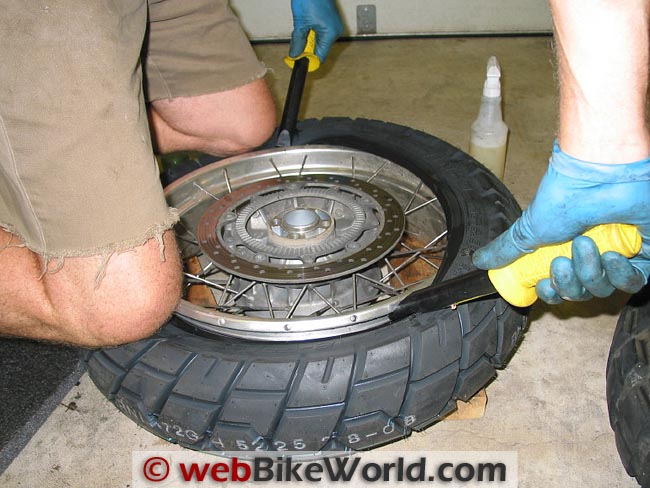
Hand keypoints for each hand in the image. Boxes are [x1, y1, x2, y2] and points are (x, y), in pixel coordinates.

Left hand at [290, 0, 343, 61]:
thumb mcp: (300, 23)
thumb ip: (298, 42)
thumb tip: (295, 55)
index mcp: (330, 34)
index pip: (320, 56)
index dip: (309, 61)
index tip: (298, 63)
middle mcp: (335, 31)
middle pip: (320, 49)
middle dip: (307, 49)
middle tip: (296, 45)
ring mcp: (334, 25)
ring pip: (320, 40)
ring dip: (308, 39)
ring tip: (301, 28)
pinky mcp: (330, 19)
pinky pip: (321, 32)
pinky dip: (312, 32)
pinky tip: (305, 24)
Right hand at [472, 142, 649, 303]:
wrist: (599, 176)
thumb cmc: (565, 196)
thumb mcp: (529, 229)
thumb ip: (506, 249)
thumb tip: (479, 261)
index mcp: (565, 248)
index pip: (560, 285)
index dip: (551, 292)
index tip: (544, 286)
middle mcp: (592, 252)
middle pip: (581, 291)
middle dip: (569, 282)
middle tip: (562, 261)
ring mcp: (620, 253)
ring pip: (604, 287)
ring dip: (591, 273)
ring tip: (586, 246)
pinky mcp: (646, 253)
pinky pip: (633, 281)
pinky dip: (620, 274)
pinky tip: (612, 255)